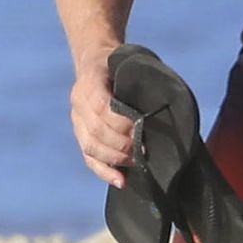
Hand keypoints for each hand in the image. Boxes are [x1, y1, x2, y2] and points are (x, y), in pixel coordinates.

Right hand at [71, 49, 137, 188]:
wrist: (96, 61)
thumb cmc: (121, 64)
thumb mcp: (129, 61)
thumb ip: (140, 79)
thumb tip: (165, 101)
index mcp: (91, 80)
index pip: (101, 105)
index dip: (120, 121)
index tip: (140, 127)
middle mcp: (79, 101)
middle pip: (97, 130)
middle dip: (122, 143)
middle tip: (144, 149)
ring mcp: (78, 120)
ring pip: (91, 147)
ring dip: (116, 158)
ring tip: (137, 161)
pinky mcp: (81, 135)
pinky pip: (89, 158)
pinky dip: (105, 171)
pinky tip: (121, 180)